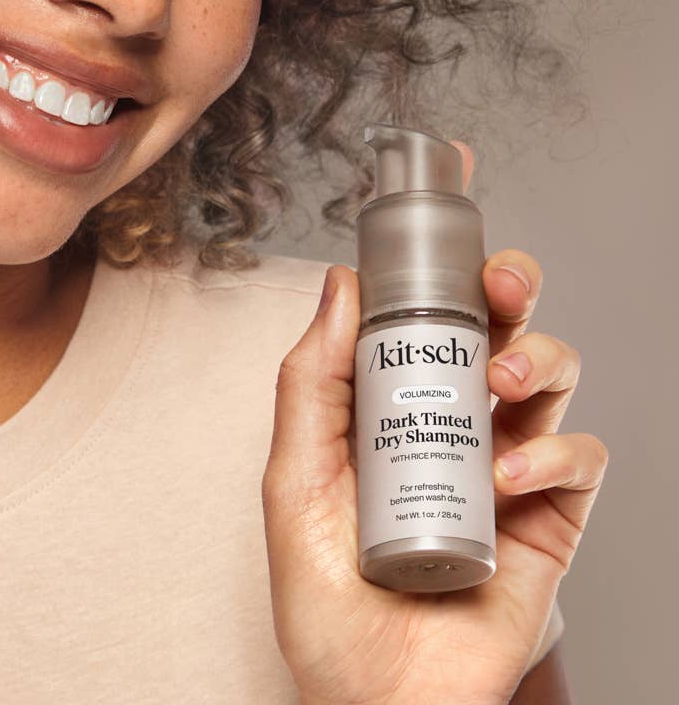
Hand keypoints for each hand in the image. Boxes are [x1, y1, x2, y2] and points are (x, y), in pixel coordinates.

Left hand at [261, 141, 607, 704]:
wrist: (372, 699)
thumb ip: (311, 381)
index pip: (428, 318)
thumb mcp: (293, 477)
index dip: (445, 266)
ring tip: (498, 384)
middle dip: (511, 287)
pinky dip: (552, 455)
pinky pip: (579, 461)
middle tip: (499, 282)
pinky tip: (507, 479)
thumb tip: (336, 282)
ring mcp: (507, 470)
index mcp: (393, 405)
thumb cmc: (324, 596)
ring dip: (535, 359)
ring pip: (551, 377)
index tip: (444, 215)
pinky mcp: (550, 523)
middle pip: (502, 329)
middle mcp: (455, 424)